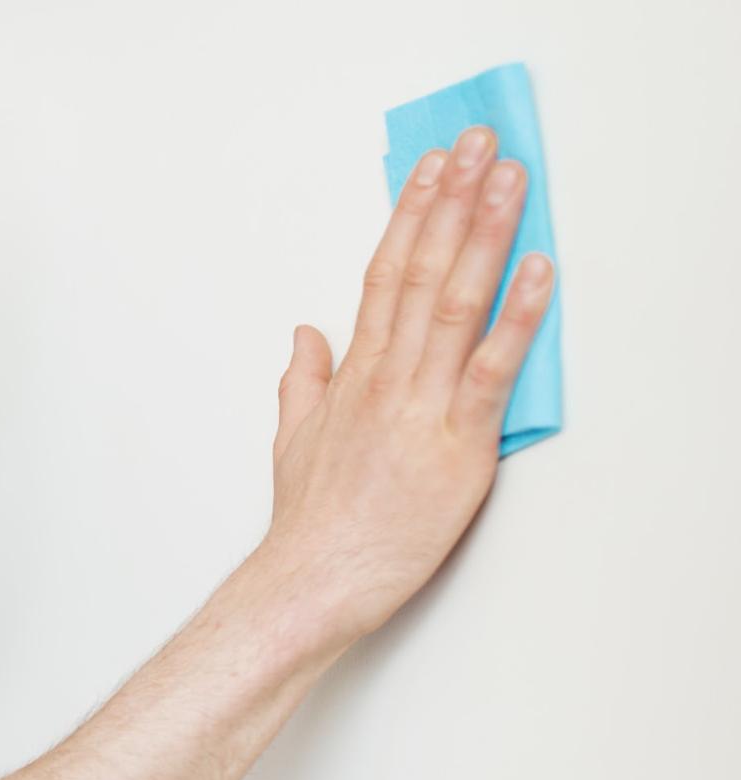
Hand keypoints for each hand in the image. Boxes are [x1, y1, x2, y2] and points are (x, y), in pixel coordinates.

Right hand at [256, 123, 555, 646]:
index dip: (411, 215)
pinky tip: (536, 272)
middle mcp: (386, 381)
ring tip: (508, 181)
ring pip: (454, 303)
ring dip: (485, 235)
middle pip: (421, 270)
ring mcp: (420, 410)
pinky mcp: (456, 447)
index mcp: (354, 377)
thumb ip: (301, 383)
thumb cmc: (310, 525)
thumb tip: (304, 337)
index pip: (384, 275)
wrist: (311, 583)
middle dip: (452, 201)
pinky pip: (489, 370)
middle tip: (478, 146)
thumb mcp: (293, 443)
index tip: (432, 169)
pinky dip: (515, 318)